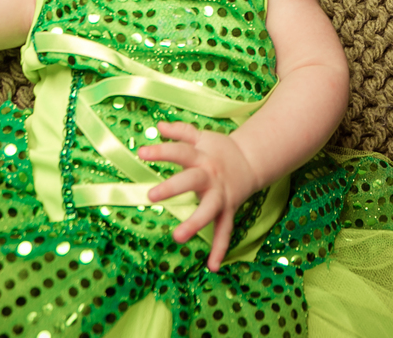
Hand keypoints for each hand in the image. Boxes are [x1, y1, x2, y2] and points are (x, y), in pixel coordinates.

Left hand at [137, 120, 258, 271]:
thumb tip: (158, 125)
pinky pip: (224, 231)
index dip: (161, 151)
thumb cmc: (218, 150)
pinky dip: (219, 249)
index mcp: (201, 157)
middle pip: (192, 180)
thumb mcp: (202, 136)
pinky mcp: (228, 210)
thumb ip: (181, 131)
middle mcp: (210, 176)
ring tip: (178, 238)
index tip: (141, 152)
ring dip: (195, 224)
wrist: (251, 161)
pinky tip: (211, 266)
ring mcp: (220, 195)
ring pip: (209, 211)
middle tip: (151, 195)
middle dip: (173, 187)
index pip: (179, 151)